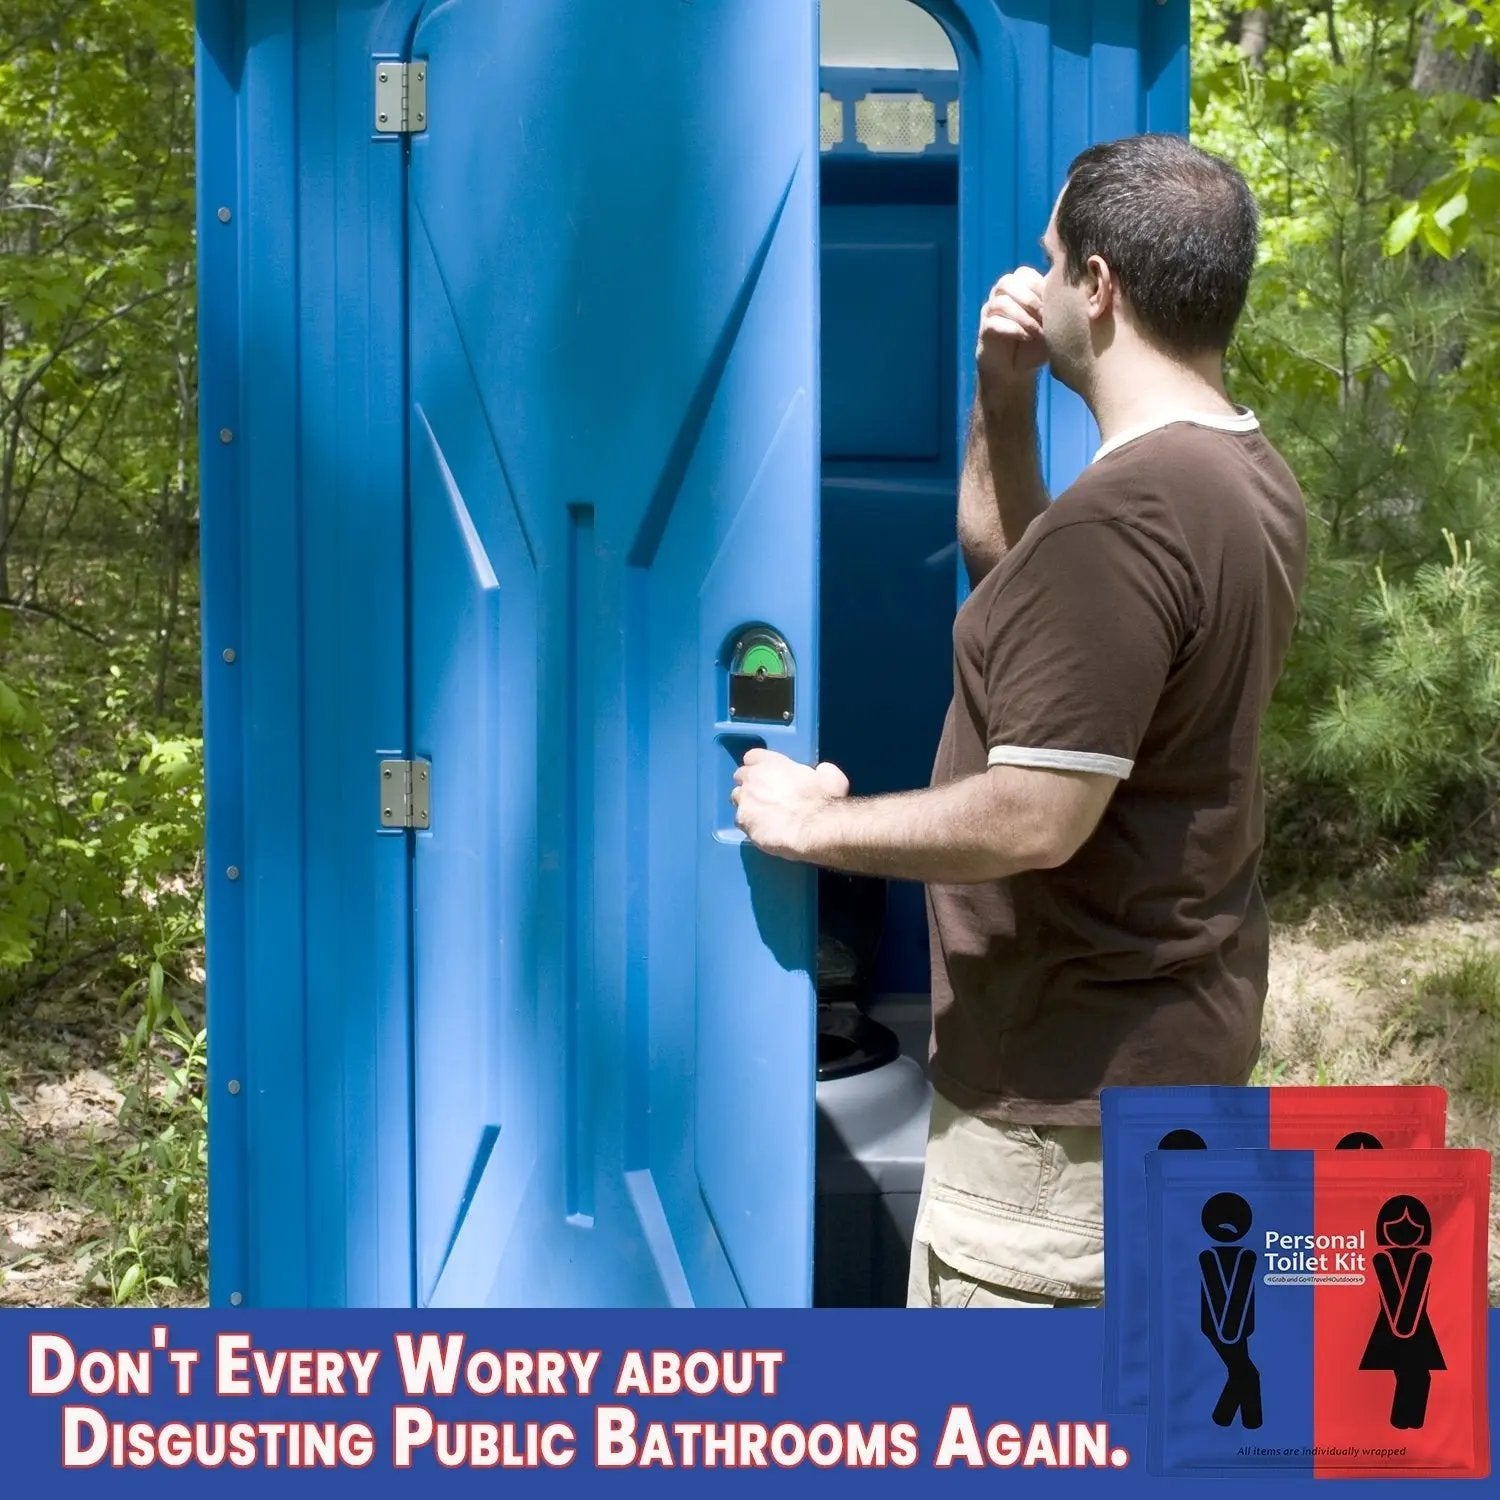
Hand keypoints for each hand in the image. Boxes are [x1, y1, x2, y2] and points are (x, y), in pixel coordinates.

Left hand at [731, 749, 848, 860]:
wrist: (814, 827)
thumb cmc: (823, 800)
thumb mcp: (831, 777)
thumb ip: (820, 771)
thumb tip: (821, 772)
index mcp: (771, 762)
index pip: (752, 757)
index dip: (758, 766)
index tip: (766, 775)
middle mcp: (752, 777)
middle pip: (741, 776)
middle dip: (750, 784)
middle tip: (764, 796)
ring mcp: (744, 800)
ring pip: (737, 799)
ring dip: (747, 804)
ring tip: (762, 815)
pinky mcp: (742, 821)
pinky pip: (740, 822)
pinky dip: (749, 825)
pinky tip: (762, 831)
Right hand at [976, 267, 1047, 385]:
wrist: (1016, 370)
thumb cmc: (1036, 343)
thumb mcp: (1051, 323)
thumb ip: (1057, 305)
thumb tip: (1072, 289)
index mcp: (1017, 288)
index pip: (1023, 274)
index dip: (1038, 286)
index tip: (1053, 304)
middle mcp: (1000, 296)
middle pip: (1007, 282)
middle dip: (1030, 299)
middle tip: (1045, 317)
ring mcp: (990, 313)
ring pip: (1000, 302)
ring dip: (1023, 316)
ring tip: (1037, 332)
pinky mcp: (984, 331)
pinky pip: (993, 323)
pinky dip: (1013, 329)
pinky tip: (1026, 338)